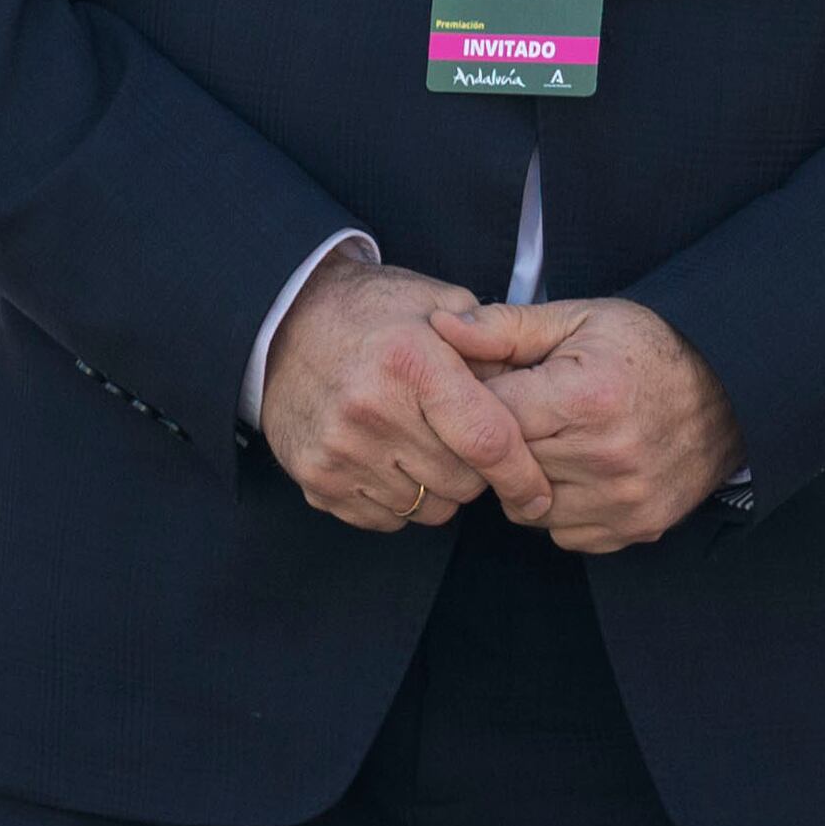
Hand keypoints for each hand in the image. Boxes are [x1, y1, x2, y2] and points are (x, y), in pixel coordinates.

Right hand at [263, 254, 555, 535]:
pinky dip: (401, 501)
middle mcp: (371, 411)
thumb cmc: (378, 313)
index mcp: (412, 363)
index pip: (486, 440)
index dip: (522, 476)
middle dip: (478, 470)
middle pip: (461, 482)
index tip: (540, 495)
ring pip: (426, 508)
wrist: (284, 324)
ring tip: (426, 444)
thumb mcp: (443, 306)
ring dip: (440, 488)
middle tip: (465, 438)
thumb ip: (495, 351)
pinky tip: (393, 460)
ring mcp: (338, 451)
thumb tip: (537, 403)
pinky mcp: (315, 480)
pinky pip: (385, 519)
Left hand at [432, 296, 743, 552]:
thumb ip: (504, 329)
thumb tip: (437, 326)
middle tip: (529, 413)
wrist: (736, 388)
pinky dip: (563, 507)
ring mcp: (622, 499)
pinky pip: (563, 532)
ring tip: (559, 441)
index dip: (480, 404)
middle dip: (504, 441)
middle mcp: (605, 457)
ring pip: (526, 508)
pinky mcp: (636, 526)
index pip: (488, 420)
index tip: (494, 389)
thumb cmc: (651, 348)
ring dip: (530, 479)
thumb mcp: (581, 321)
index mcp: (586, 399)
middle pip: (503, 467)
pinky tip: (584, 471)